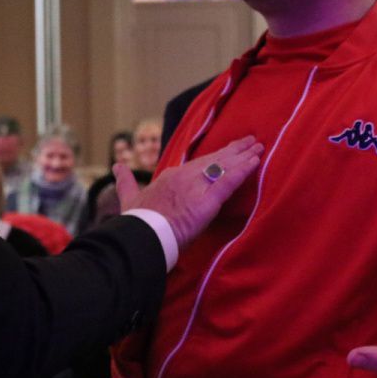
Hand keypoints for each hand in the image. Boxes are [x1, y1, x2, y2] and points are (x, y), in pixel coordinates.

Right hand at [118, 137, 262, 248]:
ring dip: (244, 157)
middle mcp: (185, 177)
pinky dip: (243, 171)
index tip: (227, 150)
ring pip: (224, 167)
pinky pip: (229, 182)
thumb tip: (117, 167)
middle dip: (234, 150)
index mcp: (170, 176)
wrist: (141, 236)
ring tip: (259, 148)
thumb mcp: (129, 198)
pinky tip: (255, 162)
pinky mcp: (207, 202)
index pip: (199, 163)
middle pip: (215, 160)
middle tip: (250, 141)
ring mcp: (197, 187)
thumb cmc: (137, 221)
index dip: (216, 155)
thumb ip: (126, 181)